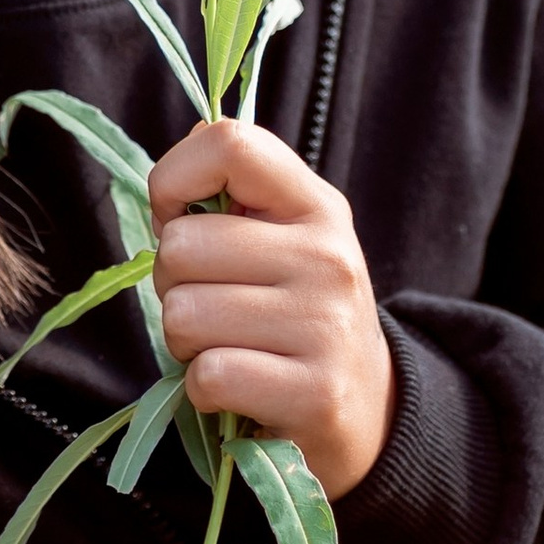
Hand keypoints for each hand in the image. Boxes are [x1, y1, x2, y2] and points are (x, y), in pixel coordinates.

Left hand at [148, 120, 394, 499]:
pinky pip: (207, 375)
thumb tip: (190, 133)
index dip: (174, 180)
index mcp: (316, 205)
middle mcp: (327, 256)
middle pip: (181, 245)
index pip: (229, 144)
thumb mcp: (285, 239)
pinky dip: (204, 389)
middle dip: (174, 285)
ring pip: (183, 314)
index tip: (179, 218)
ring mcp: (325, 325)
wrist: (370, 410)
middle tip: (215, 308)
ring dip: (187, 343)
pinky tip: (240, 388)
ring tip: (231, 348)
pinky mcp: (314, 393)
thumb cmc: (299, 316)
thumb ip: (235, 190)